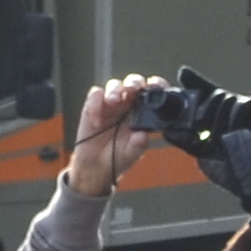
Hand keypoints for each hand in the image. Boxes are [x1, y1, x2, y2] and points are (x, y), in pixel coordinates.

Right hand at [63, 75, 157, 196]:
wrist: (95, 167)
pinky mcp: (93, 106)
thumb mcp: (132, 154)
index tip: (157, 87)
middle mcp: (128, 105)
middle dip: (135, 83)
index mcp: (143, 114)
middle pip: (134, 83)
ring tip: (113, 101)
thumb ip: (138, 144)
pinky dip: (96, 102)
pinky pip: (95, 95)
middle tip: (133, 90)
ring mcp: (110, 104)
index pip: (153, 93)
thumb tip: (143, 135)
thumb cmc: (117, 157)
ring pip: (116, 85)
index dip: (156, 86)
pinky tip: (97, 118)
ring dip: (116, 89)